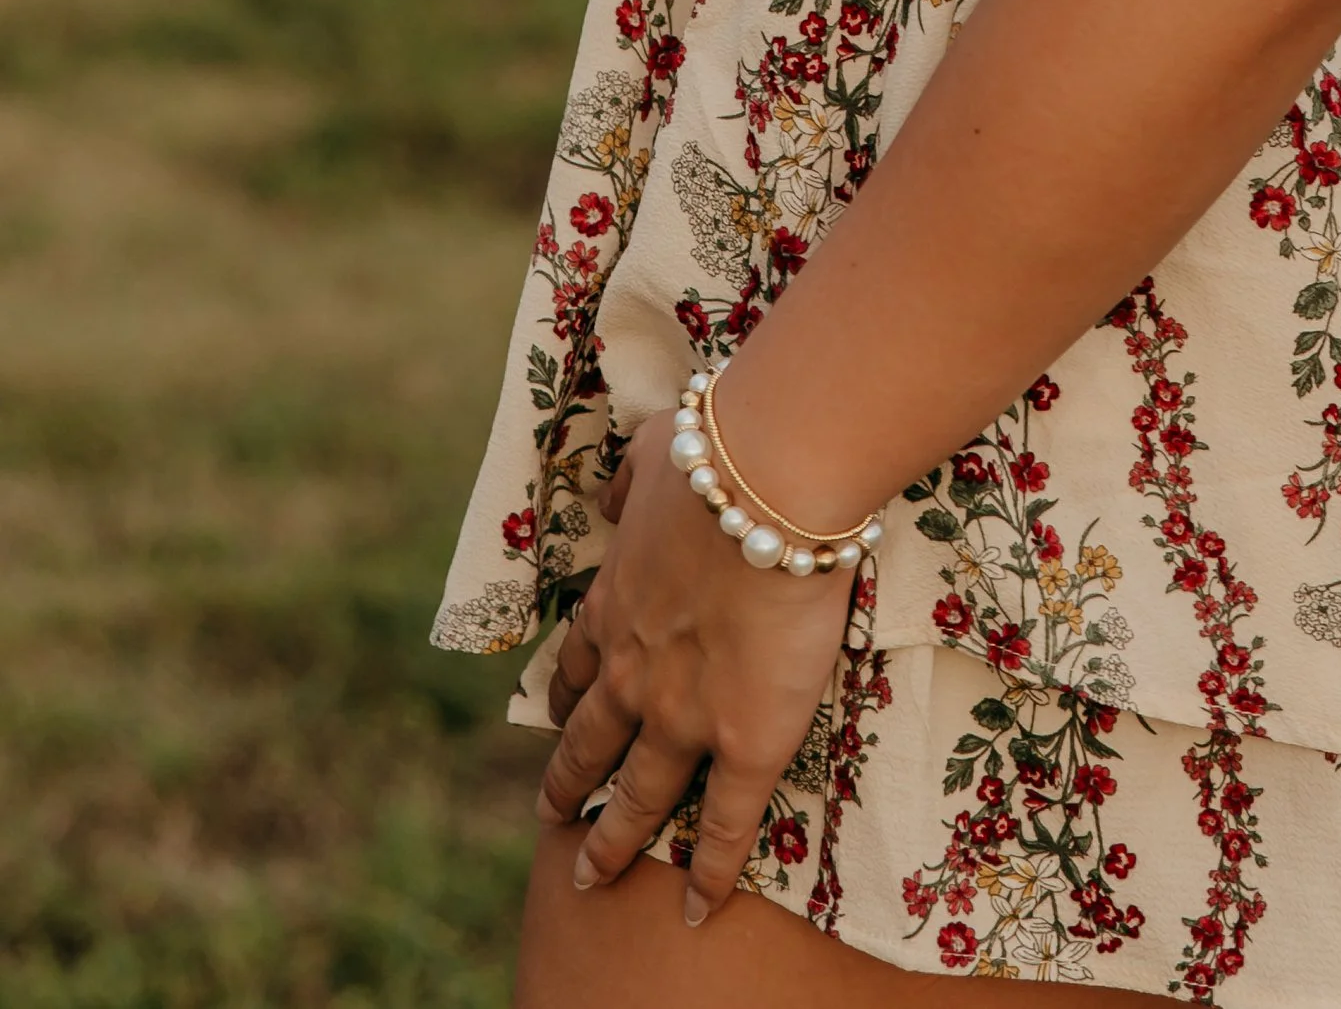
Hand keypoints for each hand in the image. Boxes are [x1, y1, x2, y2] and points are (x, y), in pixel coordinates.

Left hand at [536, 408, 859, 928]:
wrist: (767, 485)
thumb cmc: (717, 453)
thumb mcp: (653, 451)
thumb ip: (629, 478)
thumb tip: (611, 488)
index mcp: (616, 603)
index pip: (579, 664)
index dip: (567, 695)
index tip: (558, 715)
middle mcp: (634, 670)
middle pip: (589, 743)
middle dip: (568, 782)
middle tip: (550, 815)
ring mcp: (683, 715)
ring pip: (638, 795)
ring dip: (613, 840)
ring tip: (593, 875)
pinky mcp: (744, 743)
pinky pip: (724, 825)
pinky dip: (709, 873)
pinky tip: (697, 910)